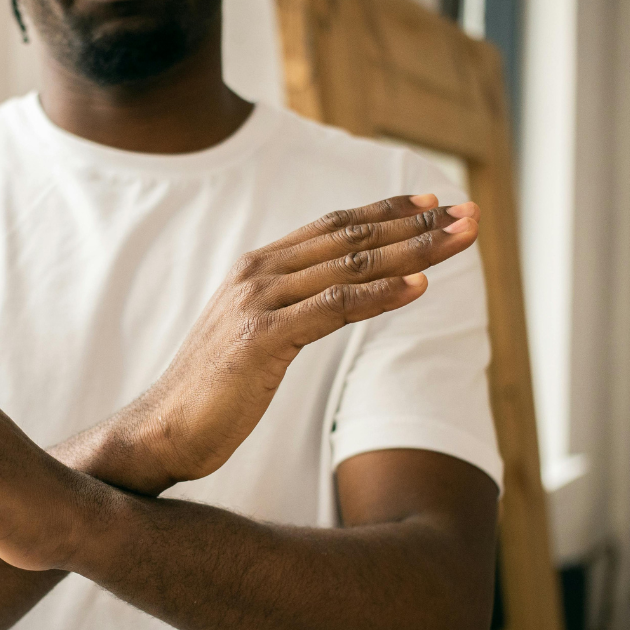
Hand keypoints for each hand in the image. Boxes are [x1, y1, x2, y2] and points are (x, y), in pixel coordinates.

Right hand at [109, 194, 479, 489]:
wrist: (161, 429)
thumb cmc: (212, 390)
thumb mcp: (254, 335)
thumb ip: (289, 307)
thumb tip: (331, 298)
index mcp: (257, 268)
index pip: (333, 226)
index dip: (386, 211)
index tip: (432, 201)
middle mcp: (258, 273)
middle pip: (351, 237)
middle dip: (416, 223)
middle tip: (468, 212)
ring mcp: (258, 302)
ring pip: (350, 265)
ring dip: (414, 249)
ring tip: (461, 237)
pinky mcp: (261, 338)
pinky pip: (334, 308)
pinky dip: (381, 295)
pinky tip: (421, 286)